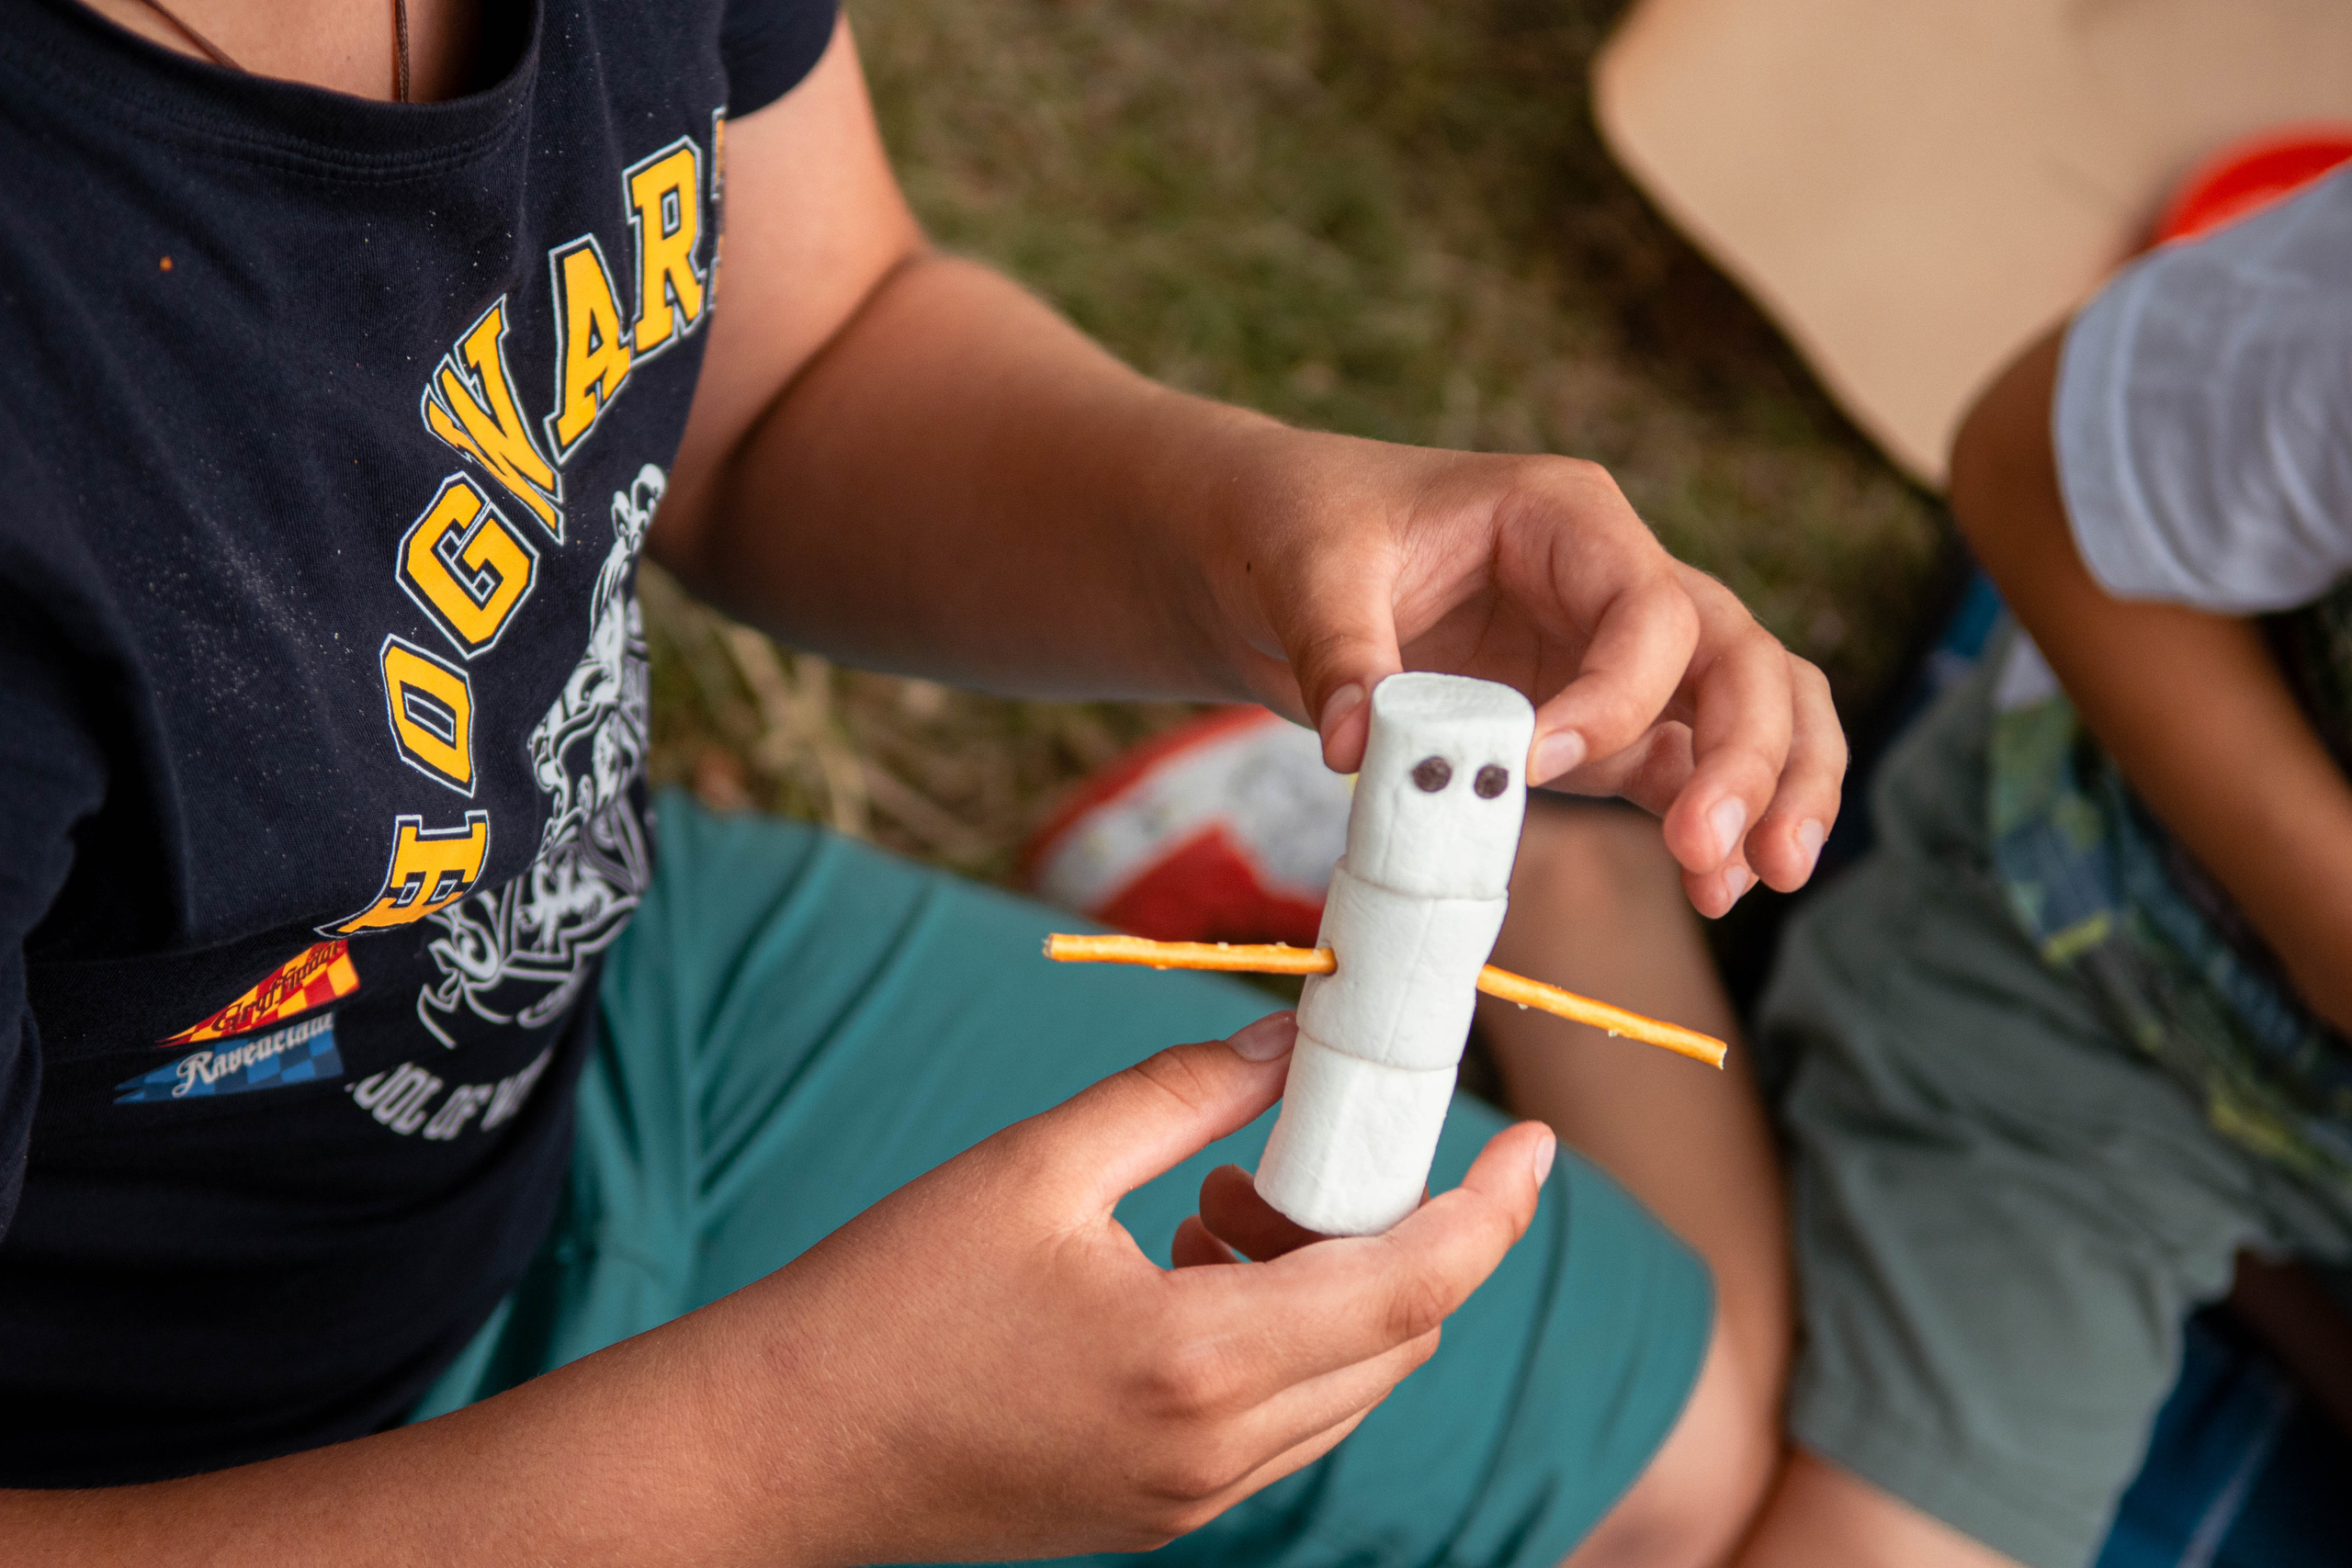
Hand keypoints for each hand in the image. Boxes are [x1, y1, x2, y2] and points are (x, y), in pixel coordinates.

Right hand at [698, 1012, 1551, 1566]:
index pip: (1416, 1286)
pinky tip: (1183, 1270)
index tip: (1534, 1145)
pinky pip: (1278, 1423)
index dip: (1493, 1211)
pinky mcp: (1156, 1515)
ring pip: (1344, 1387)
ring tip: (1214, 1203)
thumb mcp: (1036, 1168)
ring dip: (1331, 1288)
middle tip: (1297, 1150)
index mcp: (1200, 1363)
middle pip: (1396, 1338)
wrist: (778, 1452)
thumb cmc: (888, 1301)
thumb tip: (1290, 1040)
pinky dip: (1279, 1339)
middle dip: (1390, 1231)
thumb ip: (1182, 1097)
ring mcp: (1191, 1500)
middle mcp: (1218, 1454)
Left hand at [1180, 425, 1843, 916]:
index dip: (1617, 696)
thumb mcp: (1308, 571)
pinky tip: (1715, 888)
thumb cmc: (1304, 529)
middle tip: (1717, 848)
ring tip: (1757, 878)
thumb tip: (1352, 745)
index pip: (1648, 607)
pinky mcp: (1597, 722)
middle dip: (1750, 752)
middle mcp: (1614, 580)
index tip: (1536, 765)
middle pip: (1738, 654)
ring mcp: (1615, 654)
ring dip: (1772, 788)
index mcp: (1565, 517)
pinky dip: (1712, 820)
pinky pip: (1685, 764)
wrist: (1274, 555)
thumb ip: (1338, 652)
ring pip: (1748, 705)